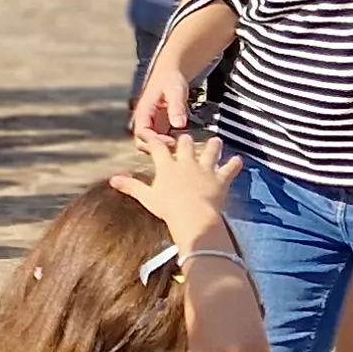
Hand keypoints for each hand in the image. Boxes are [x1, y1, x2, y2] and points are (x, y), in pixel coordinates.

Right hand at [110, 132, 241, 245]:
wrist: (193, 217)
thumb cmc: (168, 208)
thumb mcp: (147, 197)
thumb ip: (131, 186)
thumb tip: (113, 180)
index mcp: (167, 166)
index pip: (158, 147)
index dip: (152, 139)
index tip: (148, 134)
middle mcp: (186, 163)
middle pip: (185, 145)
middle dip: (184, 140)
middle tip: (185, 138)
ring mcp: (205, 170)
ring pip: (210, 152)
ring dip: (213, 146)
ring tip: (216, 140)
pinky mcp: (220, 180)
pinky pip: (229, 170)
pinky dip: (234, 165)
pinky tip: (239, 159)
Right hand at [129, 68, 194, 145]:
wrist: (171, 73)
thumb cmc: (171, 79)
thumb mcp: (175, 90)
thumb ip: (177, 107)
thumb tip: (178, 125)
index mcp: (143, 111)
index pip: (141, 132)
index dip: (155, 140)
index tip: (172, 142)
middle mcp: (144, 121)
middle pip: (142, 142)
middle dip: (157, 148)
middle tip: (177, 148)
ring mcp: (151, 125)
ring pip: (151, 145)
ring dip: (163, 149)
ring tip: (182, 148)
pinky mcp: (159, 128)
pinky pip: (161, 142)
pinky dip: (169, 146)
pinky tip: (183, 145)